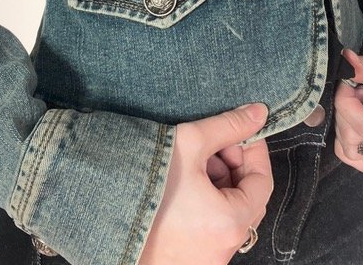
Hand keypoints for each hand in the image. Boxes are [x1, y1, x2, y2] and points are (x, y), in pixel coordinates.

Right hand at [138, 103, 272, 264]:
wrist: (100, 212)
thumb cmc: (144, 182)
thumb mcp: (190, 142)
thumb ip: (228, 125)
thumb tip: (258, 113)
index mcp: (230, 222)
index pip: (263, 181)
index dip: (254, 150)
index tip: (243, 130)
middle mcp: (222, 249)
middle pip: (245, 199)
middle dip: (233, 166)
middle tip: (214, 143)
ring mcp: (205, 259)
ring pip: (226, 213)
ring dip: (217, 184)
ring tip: (191, 162)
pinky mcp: (187, 260)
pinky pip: (209, 228)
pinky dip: (204, 204)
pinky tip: (181, 184)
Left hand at [334, 42, 362, 171]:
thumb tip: (345, 62)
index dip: (345, 104)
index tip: (345, 84)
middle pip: (354, 144)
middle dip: (342, 114)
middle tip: (350, 90)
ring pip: (352, 153)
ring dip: (342, 125)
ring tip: (353, 102)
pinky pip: (357, 151)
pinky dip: (346, 135)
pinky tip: (352, 112)